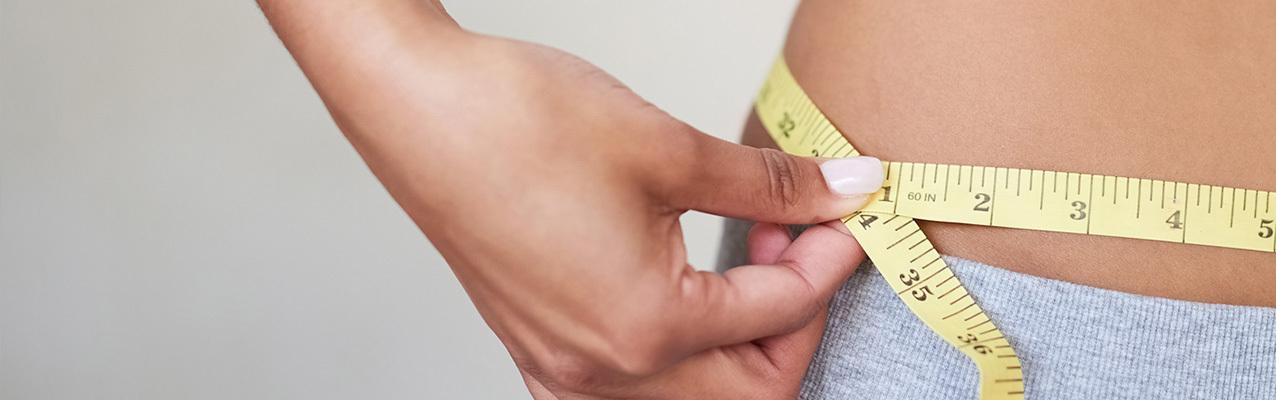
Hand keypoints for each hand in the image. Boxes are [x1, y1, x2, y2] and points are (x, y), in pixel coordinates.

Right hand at [258, 1, 884, 396]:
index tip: (847, 212)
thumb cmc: (518, 124)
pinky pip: (637, 382)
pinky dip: (686, 342)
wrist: (416, 106)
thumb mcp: (672, 150)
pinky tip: (694, 273)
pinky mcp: (541, 348)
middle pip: (749, 390)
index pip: (778, 318)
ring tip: (749, 244)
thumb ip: (773, 186)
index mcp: (642, 331)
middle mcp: (600, 371)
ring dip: (741, 334)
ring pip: (694, 396)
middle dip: (794, 318)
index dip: (829, 262)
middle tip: (803, 236)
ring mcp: (563, 369)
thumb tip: (845, 190)